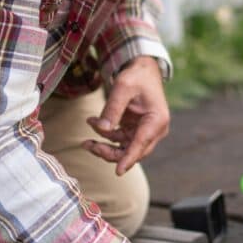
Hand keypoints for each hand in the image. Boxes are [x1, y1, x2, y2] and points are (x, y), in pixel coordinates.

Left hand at [84, 57, 169, 174]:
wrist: (144, 70)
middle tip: (88, 145)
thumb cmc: (137, 76)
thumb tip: (102, 129)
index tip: (118, 171)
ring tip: (86, 141)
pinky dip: (106, 136)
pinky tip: (93, 123)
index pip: (141, 144)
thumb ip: (112, 108)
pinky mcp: (137, 131)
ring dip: (105, 147)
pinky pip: (120, 141)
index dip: (129, 158)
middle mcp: (154, 130)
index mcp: (157, 120)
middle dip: (110, 153)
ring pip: (125, 149)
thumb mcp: (122, 87)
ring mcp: (146, 132)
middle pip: (133, 151)